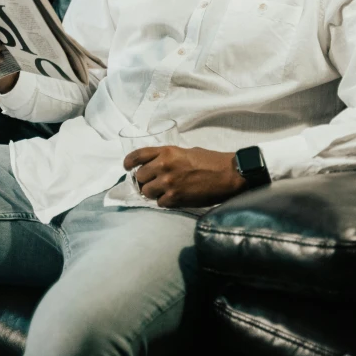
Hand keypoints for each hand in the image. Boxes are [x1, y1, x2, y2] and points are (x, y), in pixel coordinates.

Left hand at [123, 146, 246, 207]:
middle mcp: (164, 166)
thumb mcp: (186, 152)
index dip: (129, 162)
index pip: (137, 156)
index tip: (127, 167)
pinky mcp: (175, 198)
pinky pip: (160, 203)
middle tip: (154, 182)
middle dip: (145, 181)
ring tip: (165, 190)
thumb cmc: (210, 161)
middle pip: (140, 177)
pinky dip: (165, 202)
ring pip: (147, 192)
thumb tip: (156, 165)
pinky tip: (175, 197)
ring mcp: (168, 183)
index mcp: (166, 152)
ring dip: (154, 193)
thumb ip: (169, 157)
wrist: (228, 174)